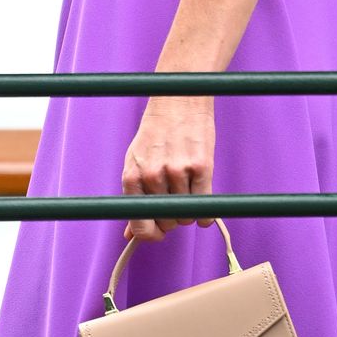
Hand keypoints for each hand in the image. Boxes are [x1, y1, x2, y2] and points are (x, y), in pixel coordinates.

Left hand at [122, 96, 214, 242]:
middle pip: (167, 222)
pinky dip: (206, 212)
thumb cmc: (156, 132)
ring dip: (189, 209)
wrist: (178, 100)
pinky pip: (205, 207)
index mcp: (132, 176)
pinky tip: (203, 200)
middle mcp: (153, 175)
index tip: (159, 232)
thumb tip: (129, 235)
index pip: (140, 225)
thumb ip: (134, 198)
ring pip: (186, 216)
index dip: (151, 234)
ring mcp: (177, 171)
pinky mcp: (201, 167)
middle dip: (172, 217)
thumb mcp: (136, 161)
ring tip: (187, 187)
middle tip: (176, 197)